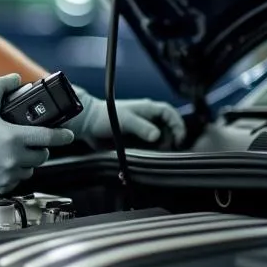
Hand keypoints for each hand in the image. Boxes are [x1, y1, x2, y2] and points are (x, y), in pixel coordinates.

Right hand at [0, 73, 74, 193]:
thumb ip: (1, 86)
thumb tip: (15, 78)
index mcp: (14, 138)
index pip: (49, 138)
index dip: (63, 136)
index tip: (69, 134)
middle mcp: (14, 158)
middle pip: (42, 156)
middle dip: (40, 148)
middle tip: (32, 142)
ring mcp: (7, 174)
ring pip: (30, 170)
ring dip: (28, 162)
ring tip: (15, 153)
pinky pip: (16, 181)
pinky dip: (14, 174)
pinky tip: (3, 164)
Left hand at [68, 86, 184, 147]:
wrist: (87, 123)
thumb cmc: (104, 116)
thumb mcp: (125, 120)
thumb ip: (142, 128)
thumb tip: (157, 136)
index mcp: (148, 109)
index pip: (170, 114)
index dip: (178, 125)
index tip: (178, 139)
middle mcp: (147, 118)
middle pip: (168, 128)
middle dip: (170, 139)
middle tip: (166, 149)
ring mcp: (141, 128)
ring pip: (159, 138)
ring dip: (161, 147)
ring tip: (156, 154)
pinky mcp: (135, 138)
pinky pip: (148, 146)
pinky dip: (151, 151)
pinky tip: (148, 157)